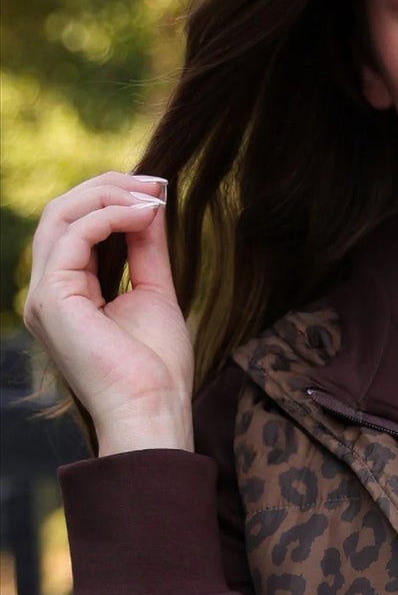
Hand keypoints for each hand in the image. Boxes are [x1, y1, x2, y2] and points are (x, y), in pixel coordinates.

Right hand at [23, 171, 193, 453]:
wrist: (154, 411)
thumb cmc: (157, 368)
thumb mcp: (154, 292)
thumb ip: (146, 248)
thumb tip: (149, 202)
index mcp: (67, 293)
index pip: (75, 226)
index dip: (111, 197)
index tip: (156, 190)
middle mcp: (47, 292)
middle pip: (61, 212)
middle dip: (108, 187)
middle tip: (155, 183)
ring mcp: (44, 296)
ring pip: (60, 216)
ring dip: (109, 195)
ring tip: (152, 196)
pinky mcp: (52, 298)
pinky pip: (73, 236)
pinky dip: (109, 216)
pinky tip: (143, 216)